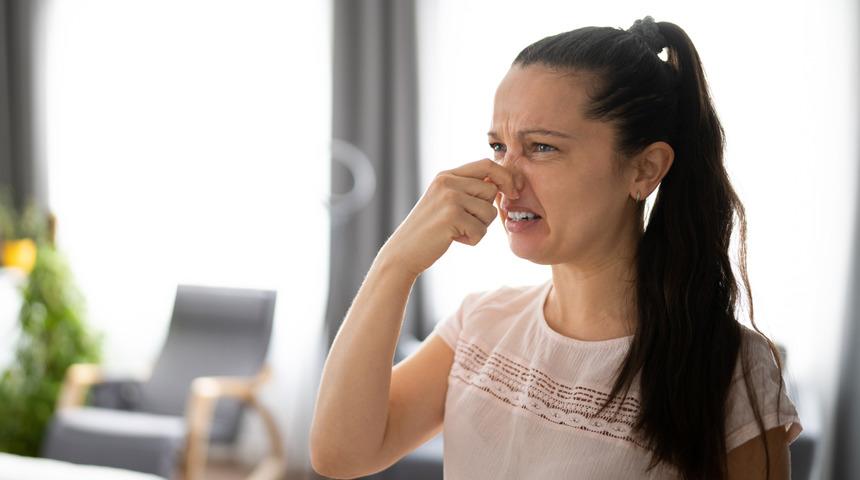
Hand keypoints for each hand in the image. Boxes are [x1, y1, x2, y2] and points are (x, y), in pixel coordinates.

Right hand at [378, 158, 519, 276]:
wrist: (404, 251)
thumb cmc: (430, 229)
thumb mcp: (446, 200)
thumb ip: (468, 189)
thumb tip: (503, 182)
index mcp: (447, 175)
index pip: (487, 164)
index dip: (506, 177)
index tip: (513, 192)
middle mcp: (447, 182)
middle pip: (491, 191)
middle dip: (486, 212)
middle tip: (466, 222)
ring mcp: (449, 198)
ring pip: (489, 212)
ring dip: (479, 227)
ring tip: (458, 231)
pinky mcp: (451, 216)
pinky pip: (481, 230)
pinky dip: (472, 239)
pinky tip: (454, 239)